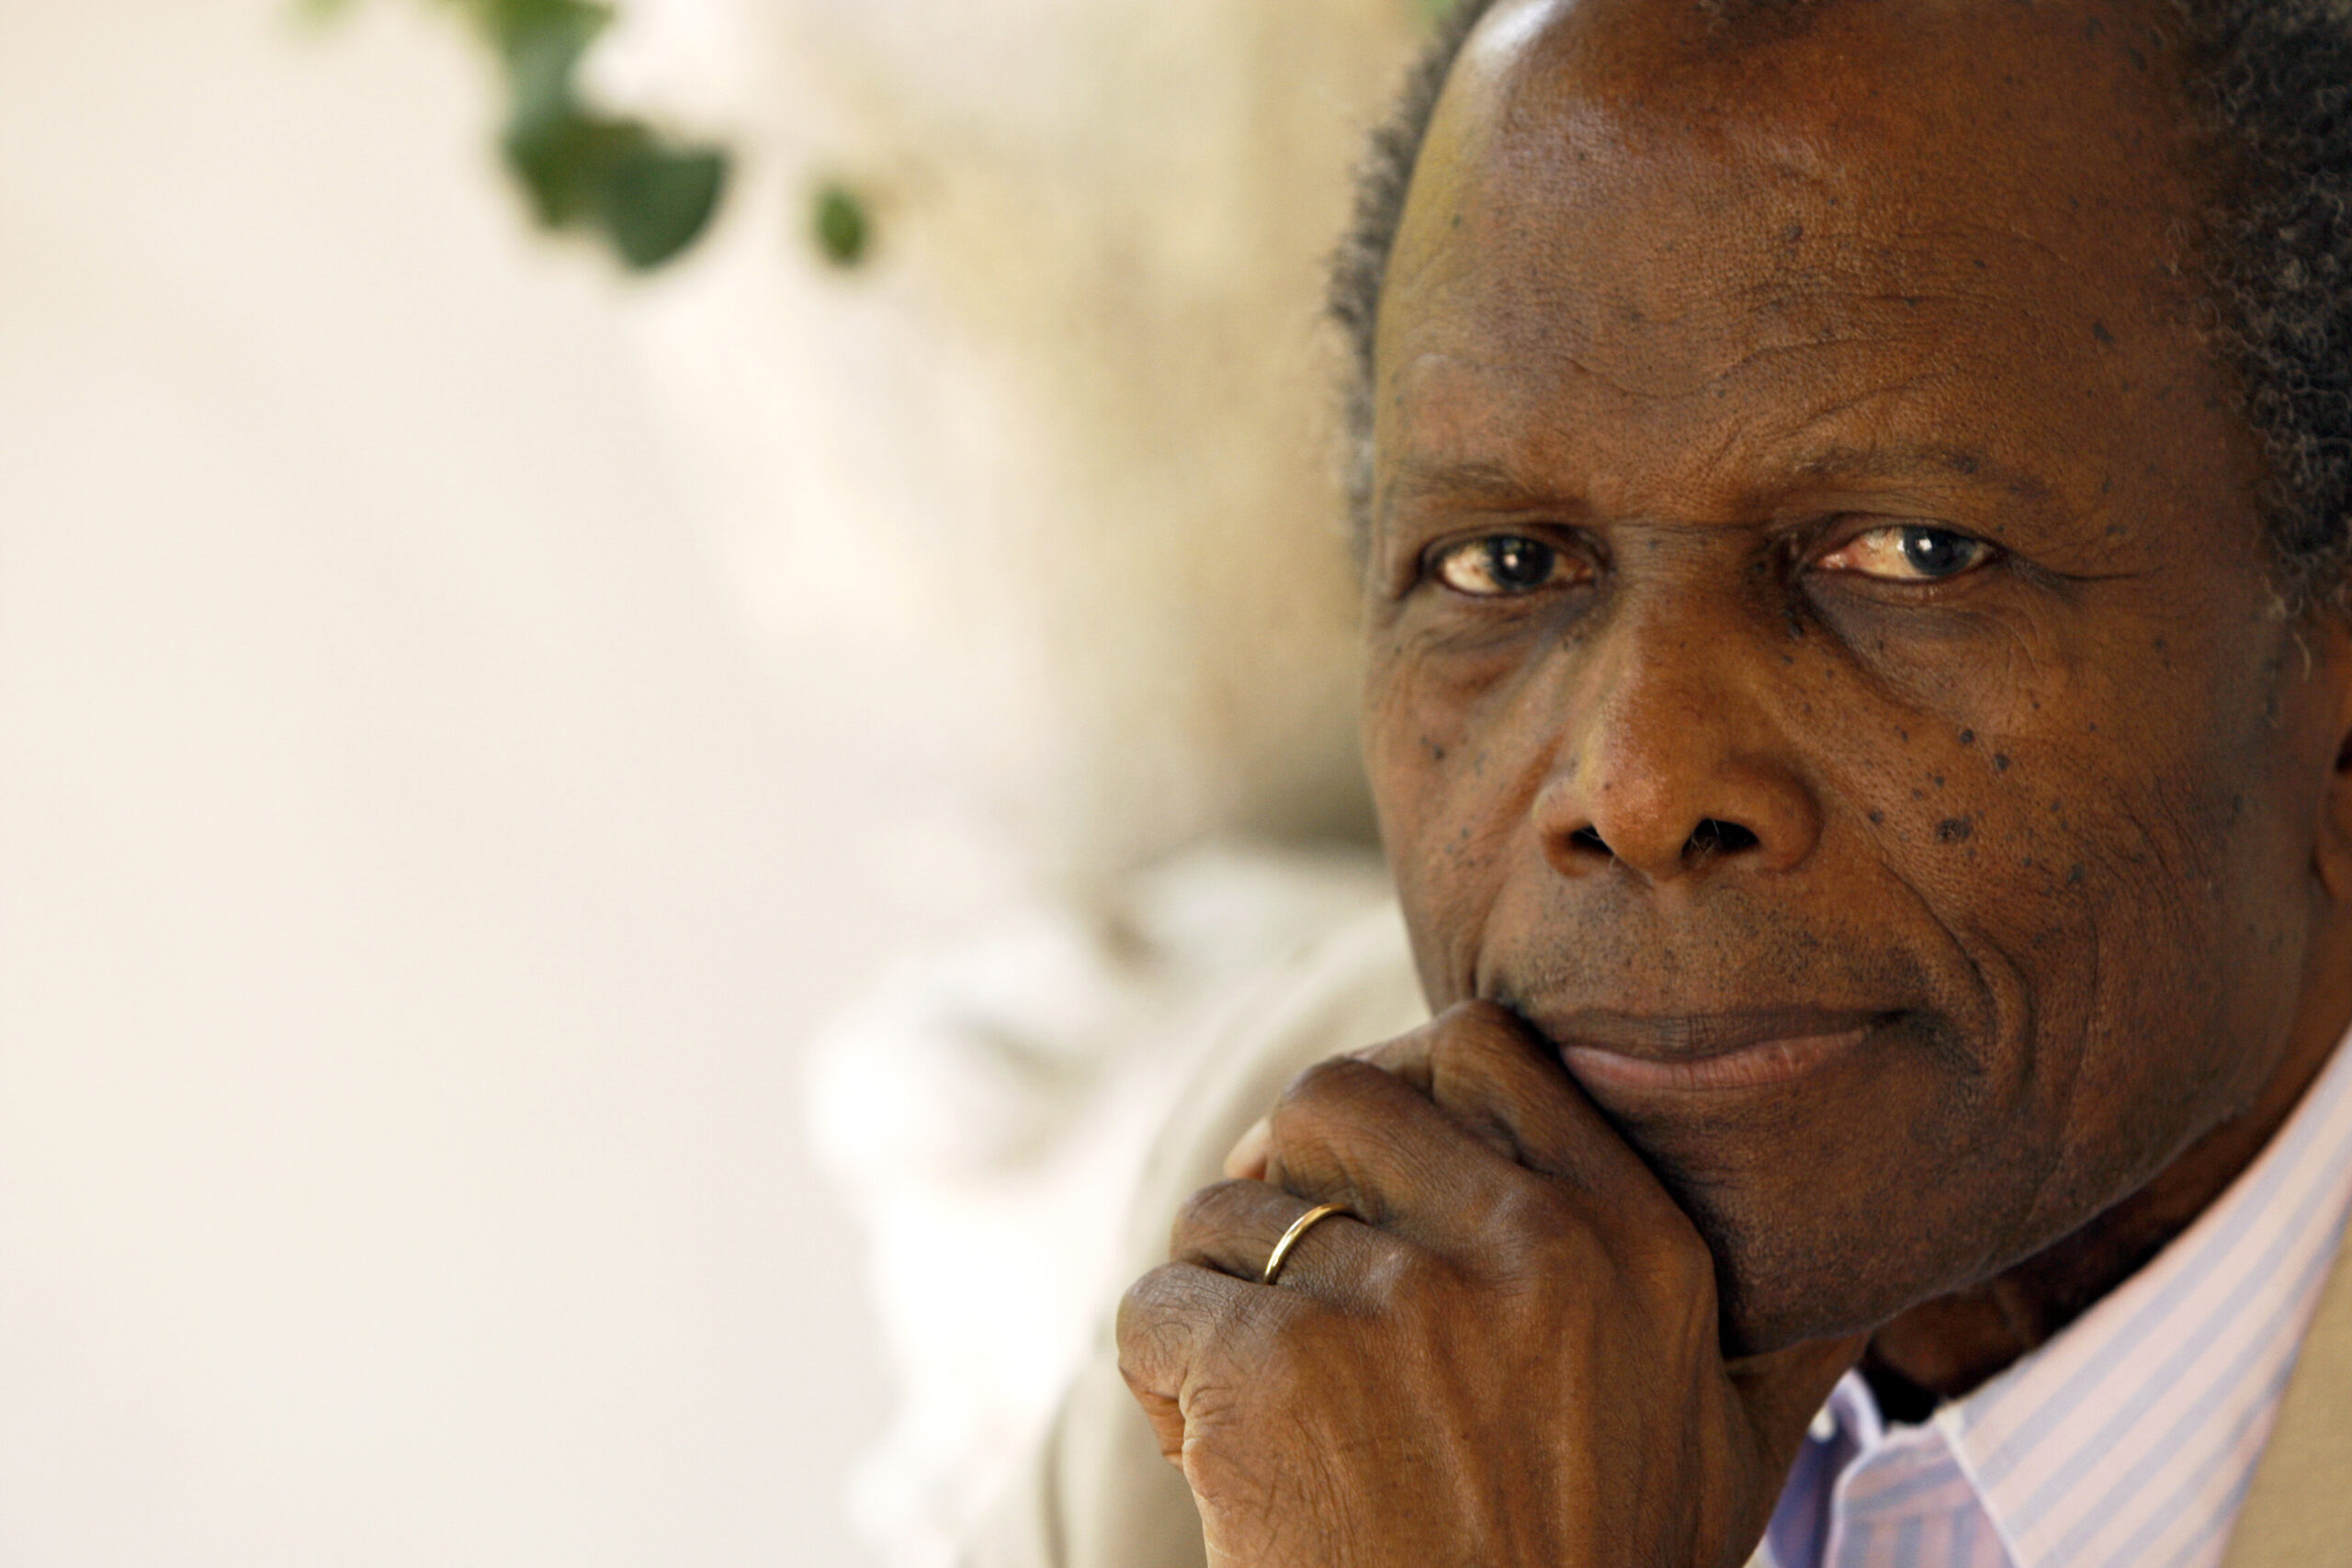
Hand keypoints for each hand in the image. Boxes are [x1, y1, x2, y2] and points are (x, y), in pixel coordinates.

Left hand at [1115, 1001, 1862, 1567]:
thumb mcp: (1730, 1447)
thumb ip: (1783, 1320)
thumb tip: (1889, 1224)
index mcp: (1637, 1239)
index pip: (1479, 1047)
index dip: (1395, 1087)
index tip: (1363, 1171)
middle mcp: (1533, 1251)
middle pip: (1328, 1101)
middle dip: (1281, 1178)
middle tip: (1279, 1275)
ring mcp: (1401, 1306)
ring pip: (1227, 1207)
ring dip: (1216, 1292)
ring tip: (1256, 1399)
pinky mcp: (1278, 1372)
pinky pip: (1157, 1302)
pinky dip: (1159, 1370)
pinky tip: (1204, 1448)